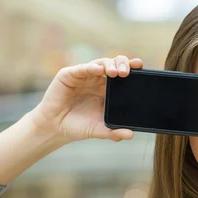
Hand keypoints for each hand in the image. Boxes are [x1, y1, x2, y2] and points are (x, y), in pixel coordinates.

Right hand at [27, 55, 142, 142]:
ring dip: (109, 65)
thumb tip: (131, 134)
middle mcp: (97, 79)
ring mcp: (83, 76)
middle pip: (114, 65)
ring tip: (115, 72)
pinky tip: (98, 70)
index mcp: (107, 89)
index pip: (122, 75)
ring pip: (100, 63)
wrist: (55, 129)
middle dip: (123, 64)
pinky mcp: (69, 75)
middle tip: (127, 72)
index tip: (141, 67)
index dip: (132, 69)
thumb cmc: (79, 126)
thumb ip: (114, 132)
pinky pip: (82, 68)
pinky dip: (91, 67)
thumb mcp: (99, 130)